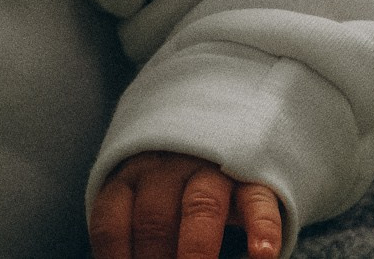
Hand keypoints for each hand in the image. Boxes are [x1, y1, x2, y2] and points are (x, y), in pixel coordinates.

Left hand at [91, 152, 284, 258]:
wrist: (221, 128)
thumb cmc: (172, 190)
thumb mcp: (146, 203)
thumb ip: (137, 236)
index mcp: (133, 177)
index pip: (112, 219)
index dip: (114, 256)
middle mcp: (168, 168)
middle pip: (154, 216)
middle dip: (155, 258)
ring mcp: (213, 169)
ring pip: (200, 206)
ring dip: (196, 250)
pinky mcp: (254, 177)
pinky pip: (257, 201)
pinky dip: (261, 229)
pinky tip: (261, 255)